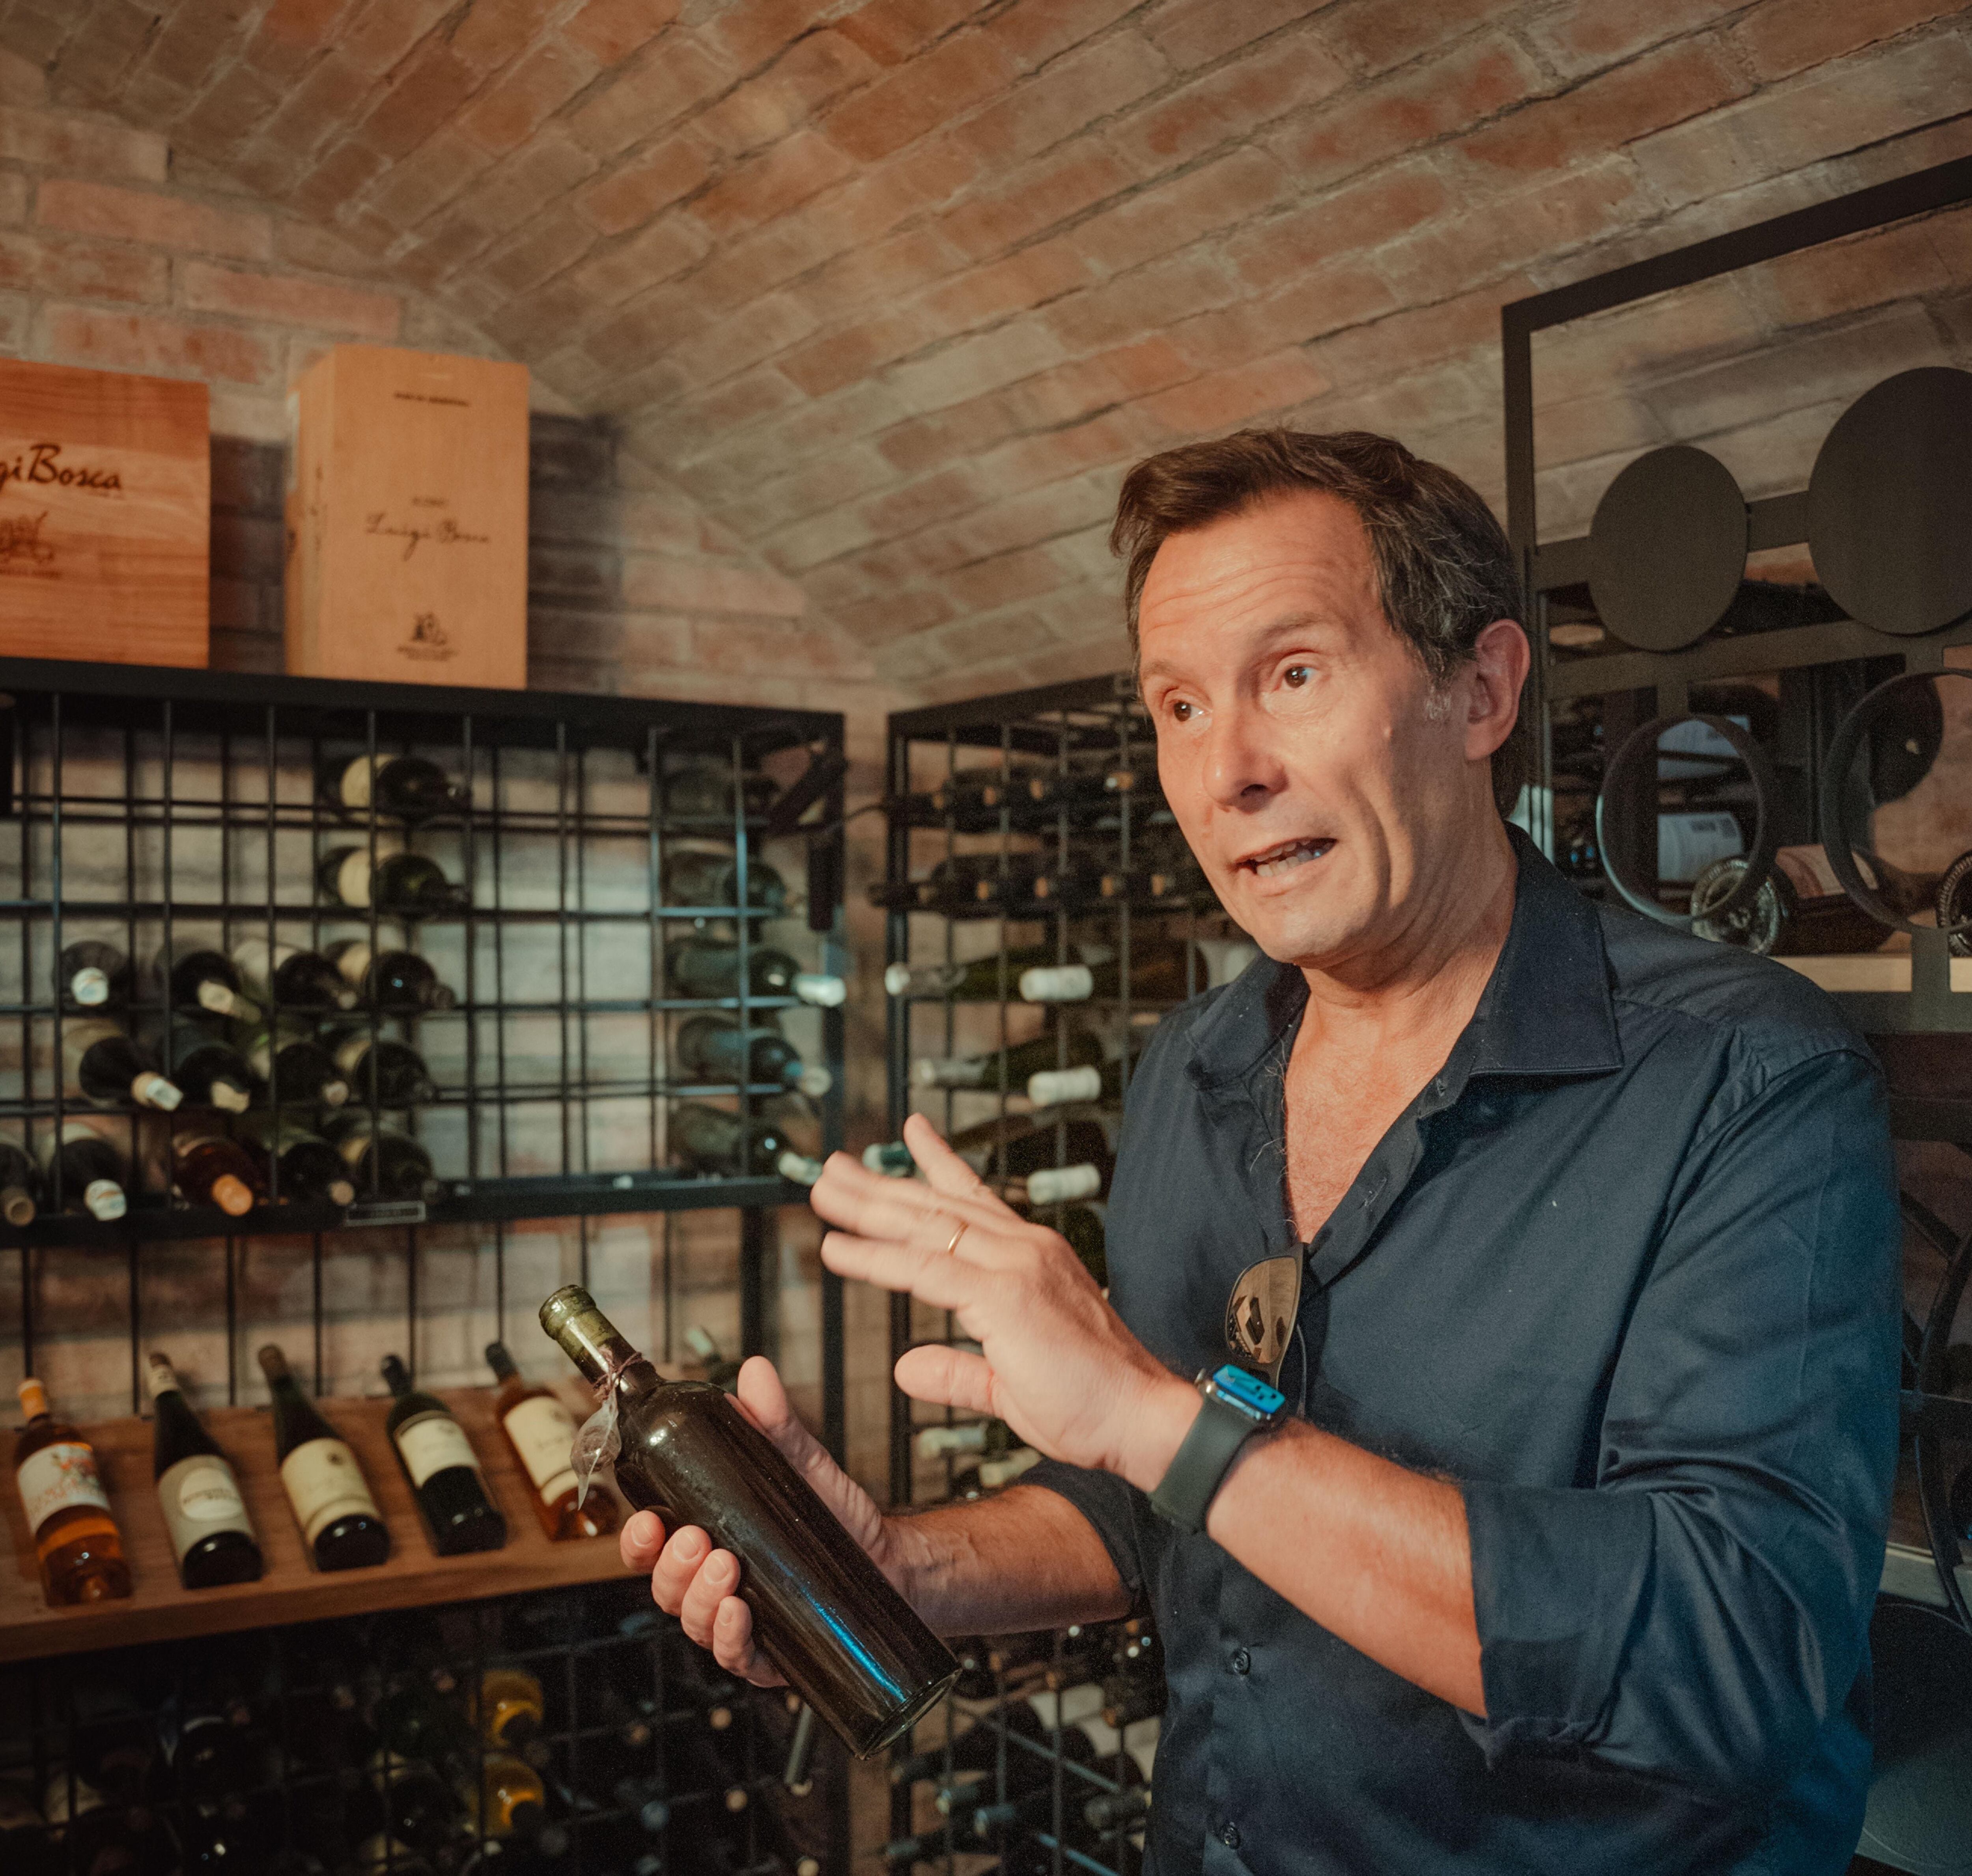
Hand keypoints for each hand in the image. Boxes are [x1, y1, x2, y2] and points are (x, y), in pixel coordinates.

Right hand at [619, 1355, 904, 1685]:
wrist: (891, 1561)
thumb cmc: (836, 1519)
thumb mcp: (804, 1466)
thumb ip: (775, 1423)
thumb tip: (754, 1373)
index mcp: (709, 1539)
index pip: (653, 1545)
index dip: (639, 1538)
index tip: (647, 1519)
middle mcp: (713, 1584)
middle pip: (665, 1586)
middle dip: (671, 1566)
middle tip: (698, 1540)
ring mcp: (738, 1622)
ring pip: (694, 1621)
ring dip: (700, 1598)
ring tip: (728, 1567)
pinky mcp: (768, 1654)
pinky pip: (736, 1657)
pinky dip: (731, 1638)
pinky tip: (740, 1614)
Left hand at [810, 1113, 1194, 1487]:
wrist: (1144, 1421)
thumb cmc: (1092, 1404)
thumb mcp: (1008, 1385)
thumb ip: (957, 1371)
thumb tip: (907, 1367)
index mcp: (1032, 1259)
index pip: (975, 1200)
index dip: (938, 1164)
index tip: (910, 1131)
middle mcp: (1024, 1250)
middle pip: (938, 1205)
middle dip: (881, 1184)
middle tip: (834, 1166)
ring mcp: (1017, 1268)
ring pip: (927, 1226)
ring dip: (868, 1206)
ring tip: (823, 1190)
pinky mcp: (1006, 1298)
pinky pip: (926, 1269)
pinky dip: (877, 1257)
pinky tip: (838, 1249)